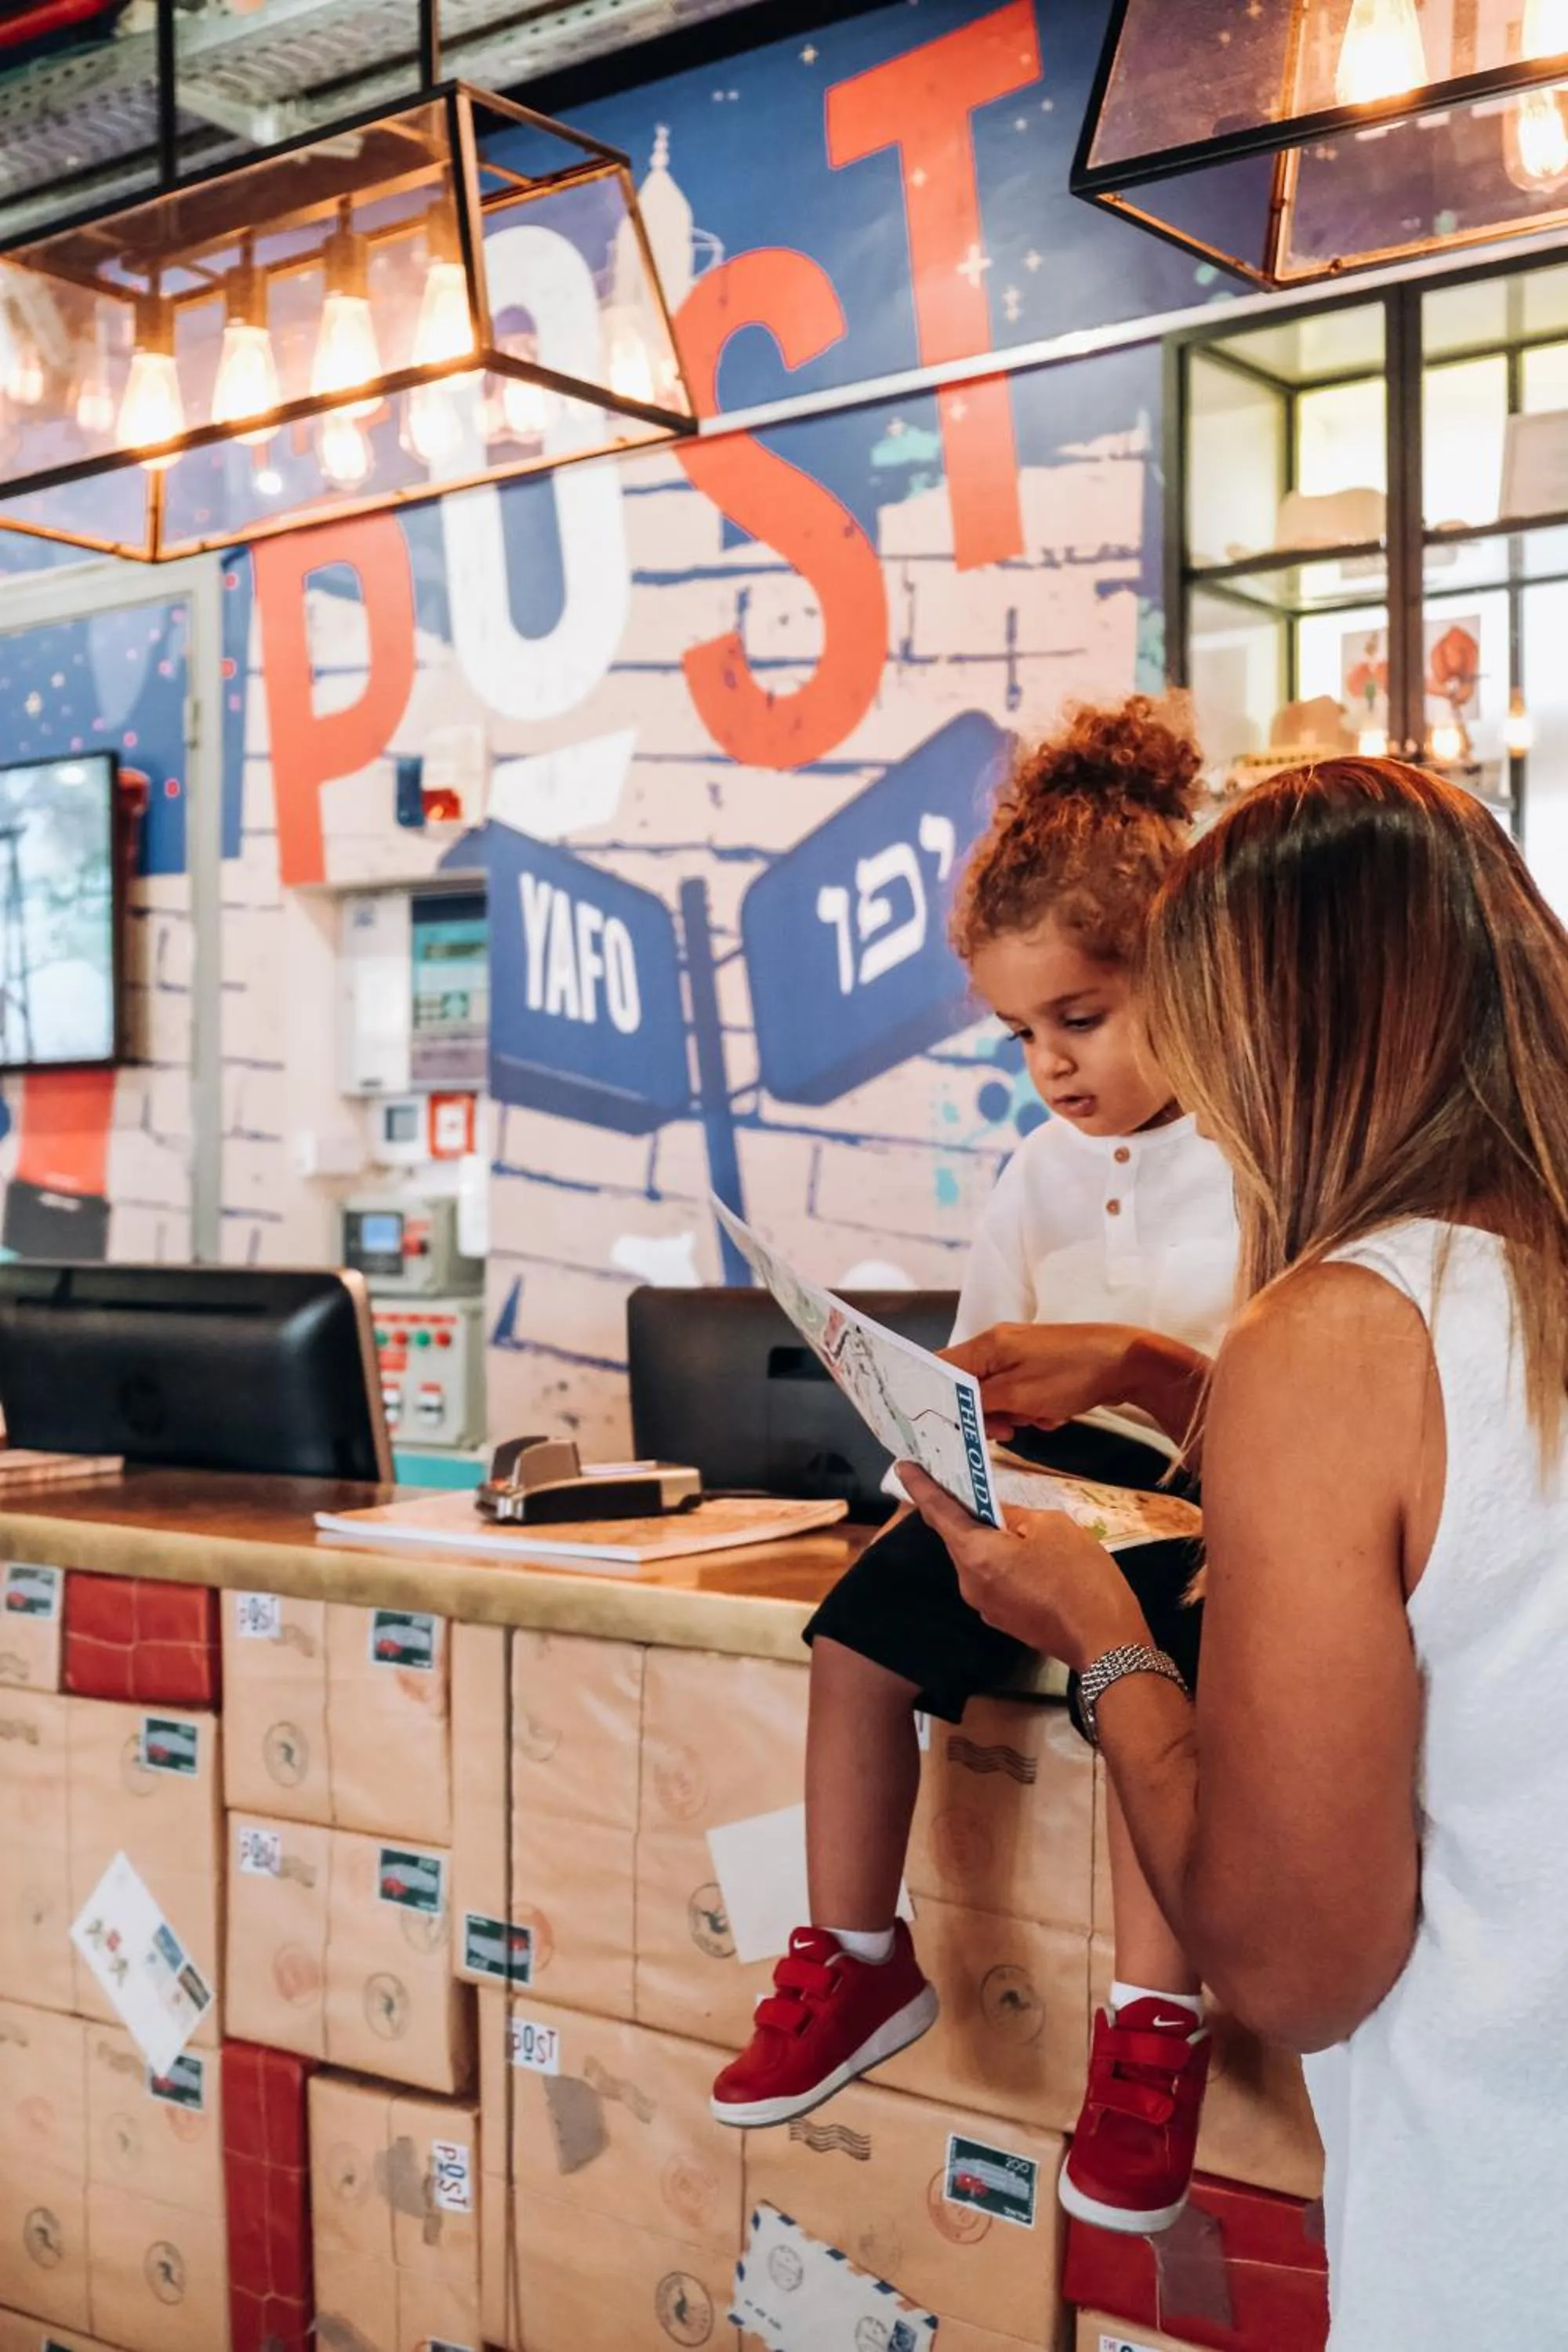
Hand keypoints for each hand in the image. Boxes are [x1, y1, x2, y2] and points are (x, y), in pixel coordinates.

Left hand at [897, 1462, 1148, 1669]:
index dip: (920, 1486)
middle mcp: (969, 1582)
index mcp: (975, 1554)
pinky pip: (994, 1579)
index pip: (937, 1512)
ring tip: (1016, 1521)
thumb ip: (1016, 1515)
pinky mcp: (1003, 1620)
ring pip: (978, 1559)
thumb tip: (998, 1516)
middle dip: (965, 1511)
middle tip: (974, 1484)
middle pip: (958, 1537)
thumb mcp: (1053, 1527)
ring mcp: (984, 1606)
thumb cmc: (1079, 1577)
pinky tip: (1029, 1556)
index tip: (903, 1467)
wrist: (1105, 1643)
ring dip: (988, 1538)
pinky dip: (1001, 1561)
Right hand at [942, 1322, 1132, 1439]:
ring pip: (996, 1395)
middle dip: (983, 1413)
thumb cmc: (1072, 1374)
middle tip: (1005, 1429)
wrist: (1127, 1363)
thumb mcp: (1018, 1394)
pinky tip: (1052, 1414)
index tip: (943, 1424)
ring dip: (1011, 1414)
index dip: (936, 1397)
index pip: (941, 1368)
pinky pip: (1020, 1396)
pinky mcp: (1040, 1369)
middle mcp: (1000, 1345)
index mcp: (987, 1344)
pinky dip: (1031, 1410)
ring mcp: (1021, 1356)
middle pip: (968, 1386)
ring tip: (1036, 1418)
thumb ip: (977, 1401)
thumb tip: (948, 1407)